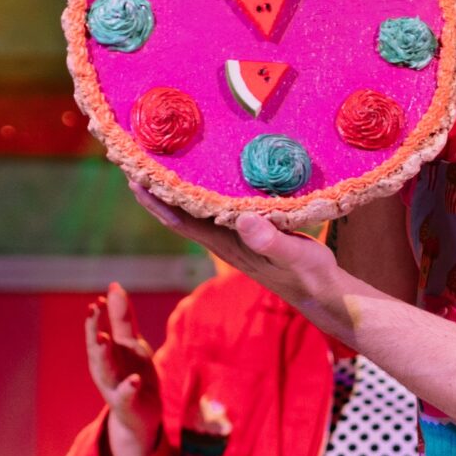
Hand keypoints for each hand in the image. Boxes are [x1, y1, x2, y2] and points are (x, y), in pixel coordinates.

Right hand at [84, 282, 160, 455]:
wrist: (141, 417)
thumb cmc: (133, 373)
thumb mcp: (131, 344)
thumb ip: (122, 318)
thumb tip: (113, 286)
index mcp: (105, 353)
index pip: (97, 331)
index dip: (97, 316)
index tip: (98, 300)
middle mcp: (104, 369)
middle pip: (96, 348)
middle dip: (94, 329)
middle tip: (93, 310)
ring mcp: (113, 387)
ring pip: (106, 370)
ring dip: (103, 354)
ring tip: (104, 338)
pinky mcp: (128, 404)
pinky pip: (126, 396)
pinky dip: (128, 388)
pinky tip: (135, 380)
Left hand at [130, 184, 339, 316]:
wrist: (324, 294)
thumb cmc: (311, 275)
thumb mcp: (296, 255)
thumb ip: (271, 240)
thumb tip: (243, 219)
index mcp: (229, 245)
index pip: (182, 221)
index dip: (158, 201)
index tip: (135, 177)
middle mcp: (224, 241)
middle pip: (179, 214)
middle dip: (155, 191)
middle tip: (131, 161)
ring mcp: (234, 238)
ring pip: (193, 211)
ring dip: (172, 191)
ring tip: (155, 164)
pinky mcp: (247, 233)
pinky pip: (213, 210)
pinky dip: (198, 192)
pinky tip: (198, 178)